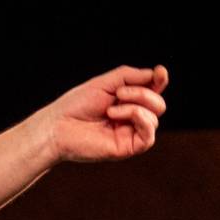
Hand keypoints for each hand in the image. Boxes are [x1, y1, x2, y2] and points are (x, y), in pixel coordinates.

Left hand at [48, 65, 168, 163]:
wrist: (58, 126)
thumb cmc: (77, 104)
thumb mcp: (106, 82)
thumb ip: (132, 76)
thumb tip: (157, 75)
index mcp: (128, 101)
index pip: (153, 90)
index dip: (160, 80)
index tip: (160, 72)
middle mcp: (131, 117)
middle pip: (159, 103)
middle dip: (143, 93)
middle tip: (118, 93)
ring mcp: (130, 133)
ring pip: (155, 116)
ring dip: (136, 105)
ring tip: (111, 108)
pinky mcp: (127, 147)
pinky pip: (149, 135)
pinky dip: (139, 119)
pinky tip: (117, 115)